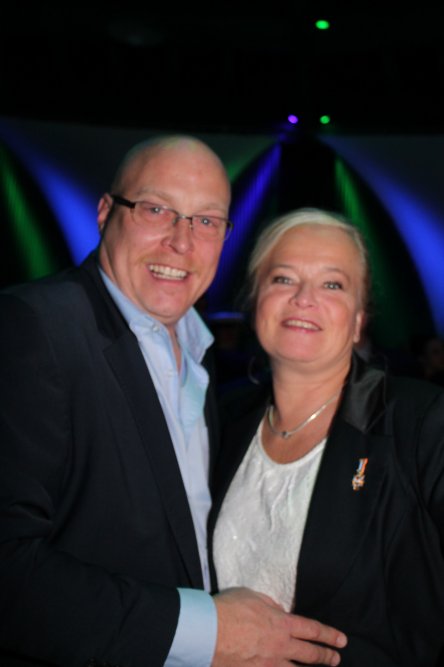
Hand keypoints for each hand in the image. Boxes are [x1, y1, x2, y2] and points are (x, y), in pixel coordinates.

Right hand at [212, 587, 346, 665]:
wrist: (207, 632)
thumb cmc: (228, 608)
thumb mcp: (253, 596)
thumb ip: (270, 606)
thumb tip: (279, 612)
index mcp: (282, 624)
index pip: (313, 630)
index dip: (330, 635)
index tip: (342, 640)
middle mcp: (280, 646)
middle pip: (310, 654)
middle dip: (326, 657)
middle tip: (336, 658)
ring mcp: (268, 665)